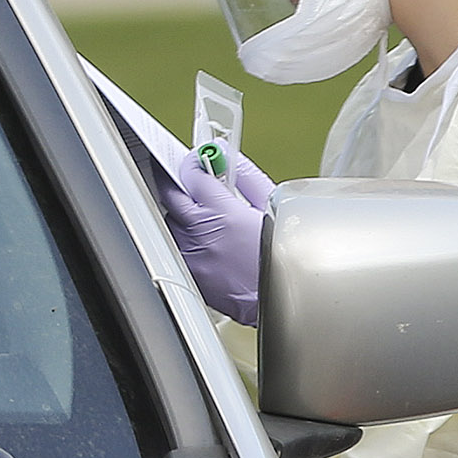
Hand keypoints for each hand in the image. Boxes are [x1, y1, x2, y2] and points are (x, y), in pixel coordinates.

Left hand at [151, 142, 274, 323]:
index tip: (200, 160)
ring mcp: (191, 254)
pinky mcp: (190, 272)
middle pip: (171, 194)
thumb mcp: (273, 207)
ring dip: (183, 213)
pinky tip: (208, 240)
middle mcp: (200, 232)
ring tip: (206, 215)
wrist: (284, 301)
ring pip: (172, 222)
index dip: (194, 162)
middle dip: (177, 180)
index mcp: (221, 213)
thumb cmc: (286, 259)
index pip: (192, 174)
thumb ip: (246, 176)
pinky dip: (187, 238)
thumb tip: (227, 156)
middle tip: (188, 176)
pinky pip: (177, 246)